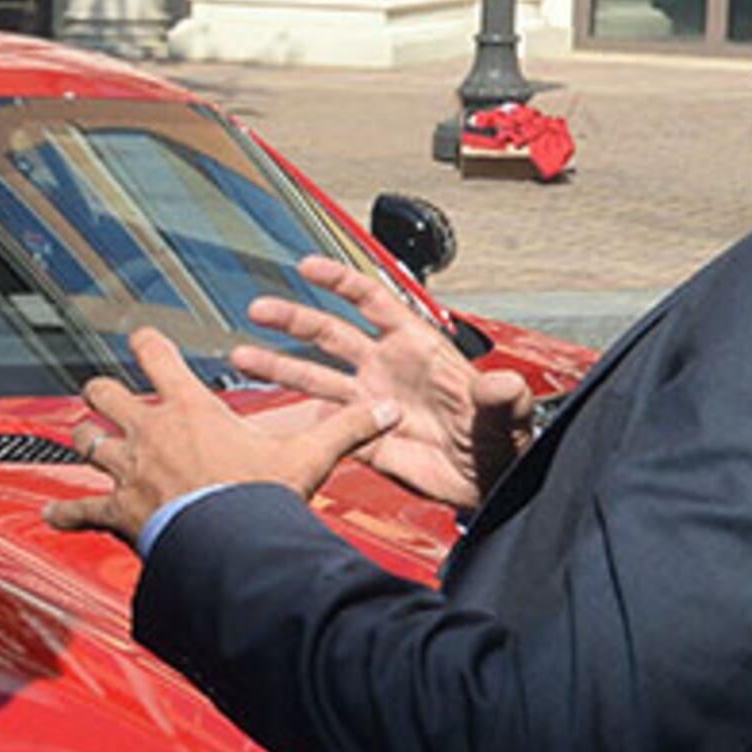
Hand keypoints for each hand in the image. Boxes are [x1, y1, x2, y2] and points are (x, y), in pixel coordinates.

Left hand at [44, 325, 399, 544]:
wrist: (229, 546)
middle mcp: (149, 432)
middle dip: (102, 393)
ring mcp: (126, 470)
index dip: (146, 343)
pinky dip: (66, 511)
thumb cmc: (259, 500)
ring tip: (83, 440)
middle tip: (104, 395)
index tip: (141, 337)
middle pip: (105, 394)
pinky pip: (80, 508)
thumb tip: (387, 409)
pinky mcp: (116, 510)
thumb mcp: (307, 458)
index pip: (156, 356)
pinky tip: (52, 512)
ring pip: (86, 442)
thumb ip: (346, 430)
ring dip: (85, 441)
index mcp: (189, 409)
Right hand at [223, 254, 539, 511]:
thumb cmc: (502, 439)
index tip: (307, 266)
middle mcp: (386, 369)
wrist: (486, 484)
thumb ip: (502, 396)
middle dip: (293, 319)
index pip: (373, 302)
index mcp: (417, 348)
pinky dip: (295, 423)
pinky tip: (266, 419)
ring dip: (279, 367)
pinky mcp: (360, 439)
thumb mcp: (508, 412)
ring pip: (314, 378)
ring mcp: (369, 403)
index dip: (340, 281)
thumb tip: (501, 384)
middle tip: (259, 310)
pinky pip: (321, 426)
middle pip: (330, 334)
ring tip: (244, 357)